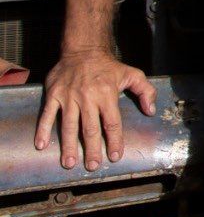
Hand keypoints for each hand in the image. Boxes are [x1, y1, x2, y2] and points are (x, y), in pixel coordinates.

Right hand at [34, 51, 156, 170]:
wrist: (83, 49)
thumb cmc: (109, 66)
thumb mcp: (132, 74)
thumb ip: (145, 91)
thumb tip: (151, 111)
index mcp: (107, 94)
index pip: (112, 122)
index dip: (114, 140)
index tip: (115, 156)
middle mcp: (88, 97)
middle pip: (90, 128)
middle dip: (91, 149)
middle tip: (92, 166)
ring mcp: (69, 97)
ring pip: (69, 125)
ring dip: (68, 146)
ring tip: (69, 163)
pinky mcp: (53, 94)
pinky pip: (47, 114)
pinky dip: (43, 130)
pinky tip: (41, 145)